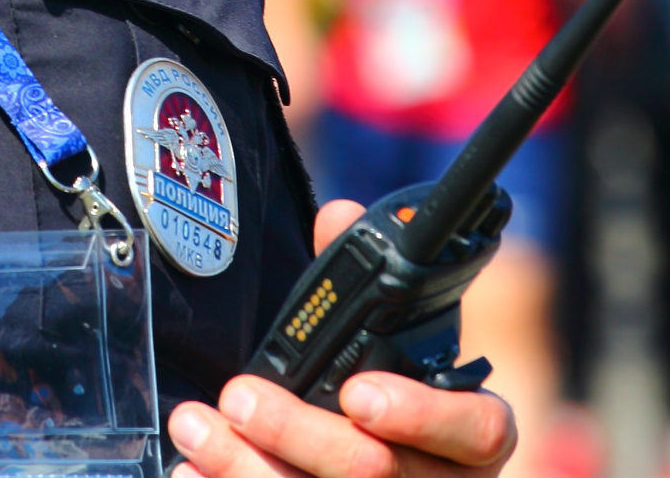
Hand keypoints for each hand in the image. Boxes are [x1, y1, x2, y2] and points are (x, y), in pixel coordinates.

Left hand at [168, 201, 516, 477]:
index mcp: (471, 436)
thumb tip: (337, 217)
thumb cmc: (388, 401)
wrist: (372, 470)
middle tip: (240, 394)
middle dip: (297, 430)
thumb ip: (360, 282)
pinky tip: (193, 472)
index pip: (475, 429)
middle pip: (377, 471)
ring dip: (247, 466)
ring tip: (196, 426)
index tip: (357, 392)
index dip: (420, 414)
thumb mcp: (390, 347)